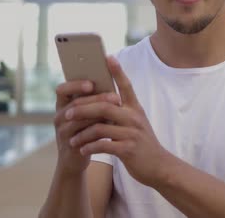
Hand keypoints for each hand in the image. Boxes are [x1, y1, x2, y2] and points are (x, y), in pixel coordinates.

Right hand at [53, 79, 120, 176]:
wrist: (75, 159)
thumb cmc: (85, 131)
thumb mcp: (87, 115)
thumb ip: (94, 102)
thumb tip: (114, 86)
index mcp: (62, 105)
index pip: (62, 90)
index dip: (75, 85)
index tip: (91, 83)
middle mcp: (59, 116)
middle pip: (76, 103)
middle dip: (97, 99)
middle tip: (115, 97)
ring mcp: (62, 130)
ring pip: (80, 118)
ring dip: (99, 113)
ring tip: (117, 109)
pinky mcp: (69, 144)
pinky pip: (83, 133)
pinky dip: (97, 127)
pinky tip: (111, 124)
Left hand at [66, 56, 172, 187]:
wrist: (158, 166)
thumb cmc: (142, 143)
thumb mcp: (136, 123)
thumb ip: (122, 112)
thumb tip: (101, 101)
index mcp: (135, 108)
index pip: (126, 85)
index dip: (118, 71)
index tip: (108, 57)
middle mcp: (134, 117)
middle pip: (104, 106)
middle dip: (82, 108)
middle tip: (66, 113)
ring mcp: (131, 133)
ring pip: (100, 127)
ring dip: (82, 133)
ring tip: (72, 140)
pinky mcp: (128, 149)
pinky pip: (103, 145)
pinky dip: (89, 147)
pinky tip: (82, 150)